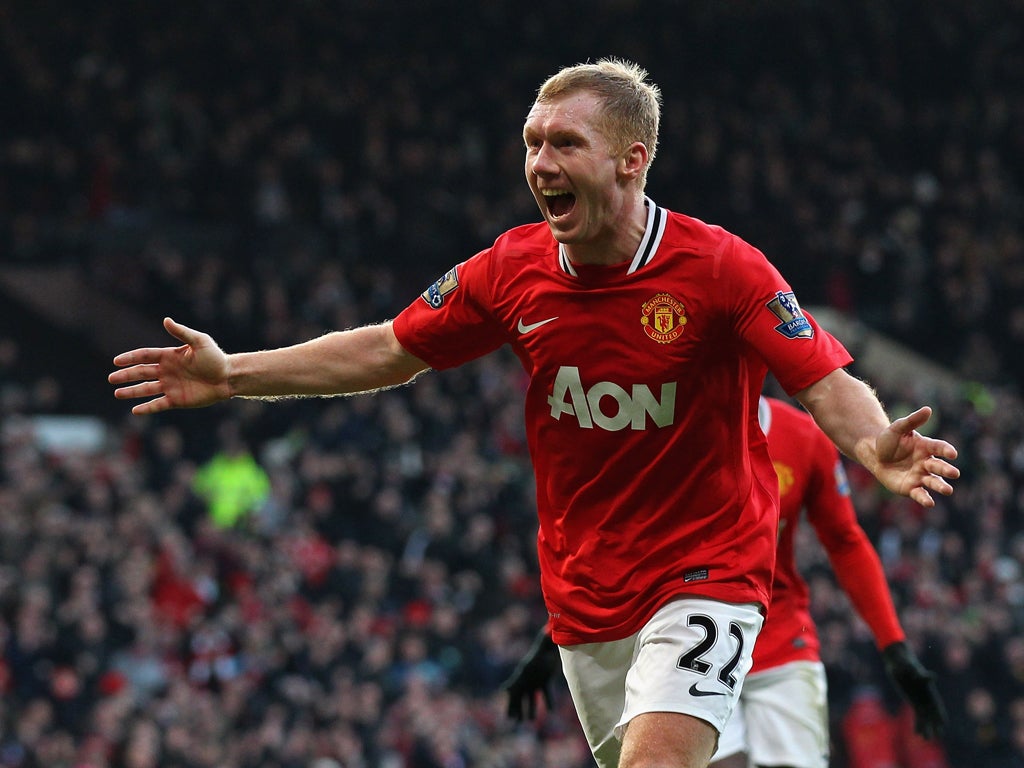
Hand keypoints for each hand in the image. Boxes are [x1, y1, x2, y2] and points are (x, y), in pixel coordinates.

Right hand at [108, 317, 231, 414]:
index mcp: (169, 357)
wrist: (228, 377)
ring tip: (117, 393)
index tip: (116, 361)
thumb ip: (182, 332)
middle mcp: (167, 372)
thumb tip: (166, 319)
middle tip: (112, 378)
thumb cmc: (215, 358)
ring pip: (146, 389)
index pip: (145, 357)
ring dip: (131, 391)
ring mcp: (171, 386)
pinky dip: (147, 408)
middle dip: (126, 376)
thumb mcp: (199, 341)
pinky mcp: (177, 400)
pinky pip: (158, 404)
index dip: (130, 358)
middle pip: (141, 373)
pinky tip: (135, 410)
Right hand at [502, 631, 559, 720]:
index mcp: (520, 678)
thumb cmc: (539, 656)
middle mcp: (527, 680)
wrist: (549, 647)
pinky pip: (546, 692)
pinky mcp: (546, 679)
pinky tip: (551, 711)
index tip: (509, 718)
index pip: (514, 695)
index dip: (511, 706)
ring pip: (532, 697)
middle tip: (517, 722)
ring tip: (531, 721)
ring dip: (531, 708)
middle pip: (521, 698)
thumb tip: (503, 689)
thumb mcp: (527, 669)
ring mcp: (536, 680)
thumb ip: (517, 679)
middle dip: (519, 710)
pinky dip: (548, 701)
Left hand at [874, 407, 958, 506]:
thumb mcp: (898, 428)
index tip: (952, 453)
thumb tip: (928, 409)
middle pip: (939, 467)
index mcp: (926, 447)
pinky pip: (920, 494)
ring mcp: (920, 476)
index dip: (946, 450)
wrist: (874, 454)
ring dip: (941, 486)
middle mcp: (926, 463)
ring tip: (948, 490)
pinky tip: (929, 502)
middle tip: (954, 473)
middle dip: (946, 470)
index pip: (939, 448)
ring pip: (933, 482)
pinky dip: (925, 498)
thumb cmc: (888, 440)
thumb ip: (912, 421)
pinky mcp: (911, 488)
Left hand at [882, 641, 946, 739]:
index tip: (943, 724)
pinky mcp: (913, 702)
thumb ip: (920, 673)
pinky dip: (918, 724)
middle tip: (937, 736)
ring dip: (926, 727)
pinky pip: (917, 715)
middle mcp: (926, 696)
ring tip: (926, 739)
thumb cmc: (905, 662)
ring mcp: (920, 700)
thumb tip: (931, 676)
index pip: (936, 704)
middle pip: (931, 713)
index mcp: (927, 689)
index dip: (939, 713)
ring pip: (924, 717)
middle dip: (934, 724)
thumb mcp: (910, 667)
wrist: (898, 661)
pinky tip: (917, 734)